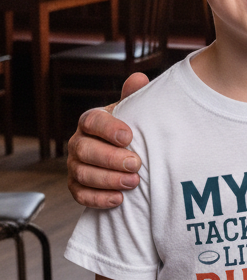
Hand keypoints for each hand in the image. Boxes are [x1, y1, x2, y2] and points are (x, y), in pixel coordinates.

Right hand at [67, 74, 149, 207]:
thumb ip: (134, 96)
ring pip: (82, 174)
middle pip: (85, 150)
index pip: (92, 121)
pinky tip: (118, 200)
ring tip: (133, 183)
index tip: (129, 136)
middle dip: (110, 159)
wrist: (125, 153)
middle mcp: (78, 142)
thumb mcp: (133, 111)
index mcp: (91, 121)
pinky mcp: (76, 186)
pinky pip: (80, 195)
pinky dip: (98, 199)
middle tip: (136, 164)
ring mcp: (74, 165)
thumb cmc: (129, 129)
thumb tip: (138, 79)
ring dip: (108, 180)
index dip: (108, 129)